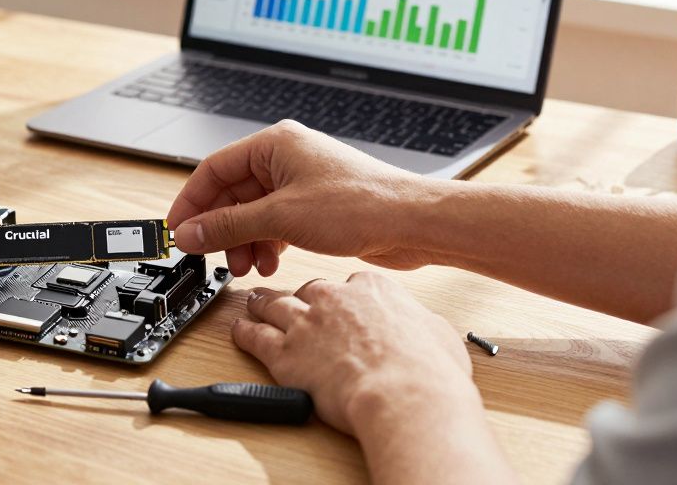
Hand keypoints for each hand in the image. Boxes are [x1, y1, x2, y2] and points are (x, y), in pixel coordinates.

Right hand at [167, 120, 435, 276]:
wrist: (411, 223)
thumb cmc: (360, 205)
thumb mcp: (281, 218)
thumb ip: (228, 226)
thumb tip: (190, 232)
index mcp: (274, 145)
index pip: (213, 169)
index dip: (191, 201)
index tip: (177, 230)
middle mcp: (285, 159)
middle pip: (231, 194)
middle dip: (220, 228)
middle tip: (210, 255)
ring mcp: (300, 183)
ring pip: (253, 212)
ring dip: (244, 240)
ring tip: (246, 266)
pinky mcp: (314, 206)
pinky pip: (274, 223)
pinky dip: (266, 243)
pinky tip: (269, 262)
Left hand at [233, 272, 475, 434]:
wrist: (404, 393)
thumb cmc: (427, 370)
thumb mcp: (437, 333)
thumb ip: (419, 323)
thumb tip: (422, 328)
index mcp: (371, 289)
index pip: (350, 284)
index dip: (344, 297)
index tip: (342, 304)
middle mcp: (334, 299)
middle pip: (308, 291)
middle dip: (300, 297)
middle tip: (294, 302)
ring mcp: (306, 324)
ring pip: (274, 306)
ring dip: (262, 304)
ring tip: (253, 303)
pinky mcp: (286, 353)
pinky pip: (256, 337)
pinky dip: (245, 332)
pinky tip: (239, 331)